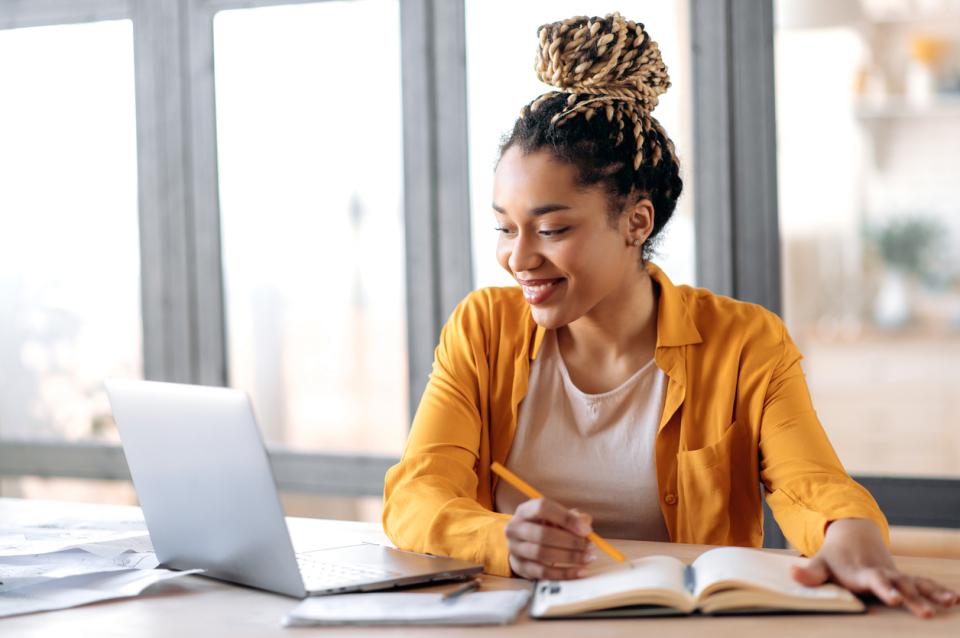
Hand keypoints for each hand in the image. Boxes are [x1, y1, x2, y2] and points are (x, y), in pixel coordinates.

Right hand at [505, 498, 595, 579]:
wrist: (523, 544)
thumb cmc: (544, 527)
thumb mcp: (555, 518)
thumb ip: (572, 518)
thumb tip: (585, 524)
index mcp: (525, 511)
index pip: (543, 508)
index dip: (566, 518)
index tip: (586, 529)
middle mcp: (515, 528)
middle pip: (542, 534)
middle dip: (570, 541)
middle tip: (589, 546)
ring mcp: (515, 549)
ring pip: (542, 554)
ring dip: (569, 557)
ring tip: (587, 558)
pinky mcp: (519, 567)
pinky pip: (543, 573)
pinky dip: (564, 573)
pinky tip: (580, 571)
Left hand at [791, 518, 958, 617]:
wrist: (852, 536)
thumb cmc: (834, 556)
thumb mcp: (820, 563)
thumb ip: (810, 572)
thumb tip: (793, 573)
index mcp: (861, 572)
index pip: (872, 580)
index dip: (882, 587)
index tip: (891, 596)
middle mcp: (881, 573)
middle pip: (898, 585)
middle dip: (910, 598)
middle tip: (923, 612)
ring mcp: (894, 575)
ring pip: (915, 583)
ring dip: (931, 593)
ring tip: (949, 602)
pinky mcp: (902, 578)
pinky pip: (923, 583)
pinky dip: (938, 589)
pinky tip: (955, 599)